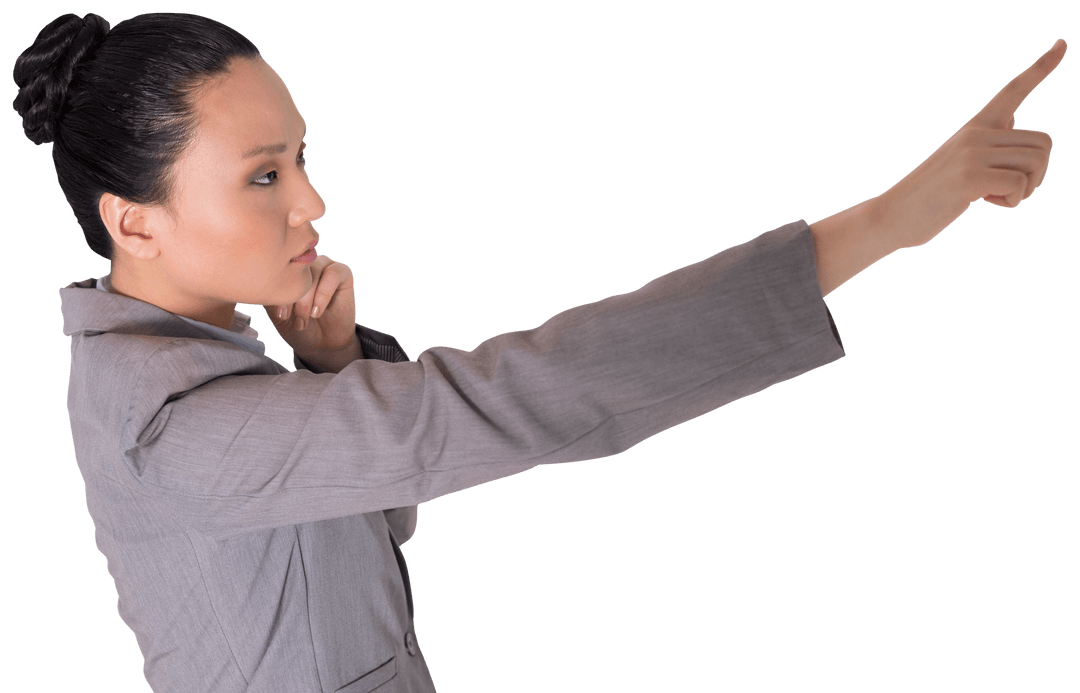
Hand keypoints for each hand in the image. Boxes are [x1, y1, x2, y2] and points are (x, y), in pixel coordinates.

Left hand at [262, 253, 357, 355]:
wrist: (320, 344)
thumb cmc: (295, 326)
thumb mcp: (275, 311)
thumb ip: (269, 293)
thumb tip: (259, 279)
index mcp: (287, 267)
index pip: (279, 265)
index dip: (277, 288)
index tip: (279, 314)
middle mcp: (305, 262)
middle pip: (296, 267)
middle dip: (292, 295)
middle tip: (289, 318)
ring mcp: (324, 265)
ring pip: (313, 271)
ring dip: (307, 298)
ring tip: (303, 320)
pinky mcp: (343, 273)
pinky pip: (333, 274)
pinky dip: (323, 294)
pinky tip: (317, 312)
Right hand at [879, 38, 1065, 249]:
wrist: (892, 215)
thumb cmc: (929, 194)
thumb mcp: (959, 159)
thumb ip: (988, 138)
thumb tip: (1011, 117)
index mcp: (976, 127)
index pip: (1013, 90)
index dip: (1042, 66)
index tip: (1063, 44)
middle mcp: (976, 134)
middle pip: (1043, 144)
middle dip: (1037, 174)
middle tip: (1008, 190)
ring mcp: (972, 155)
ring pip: (1036, 163)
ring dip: (1026, 189)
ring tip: (994, 196)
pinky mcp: (970, 179)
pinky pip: (1019, 185)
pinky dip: (1012, 201)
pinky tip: (986, 202)